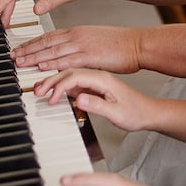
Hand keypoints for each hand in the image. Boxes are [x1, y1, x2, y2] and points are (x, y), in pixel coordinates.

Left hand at [12, 25, 142, 72]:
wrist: (137, 44)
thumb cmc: (120, 45)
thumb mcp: (96, 43)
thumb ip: (81, 48)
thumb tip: (70, 56)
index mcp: (78, 32)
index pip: (49, 36)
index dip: (32, 43)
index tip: (20, 49)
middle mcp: (77, 36)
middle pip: (46, 43)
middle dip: (28, 50)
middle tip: (13, 56)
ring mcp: (82, 45)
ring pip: (53, 51)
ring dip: (34, 57)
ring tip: (19, 62)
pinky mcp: (90, 56)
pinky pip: (67, 60)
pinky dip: (52, 63)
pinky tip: (41, 66)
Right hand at [34, 67, 153, 131]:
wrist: (149, 112)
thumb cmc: (136, 112)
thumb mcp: (118, 113)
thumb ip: (98, 106)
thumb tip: (78, 100)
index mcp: (104, 79)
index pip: (76, 76)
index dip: (61, 86)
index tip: (51, 98)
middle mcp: (98, 76)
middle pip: (69, 72)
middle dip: (50, 80)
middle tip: (36, 90)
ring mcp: (96, 80)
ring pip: (69, 75)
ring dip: (53, 80)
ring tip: (39, 88)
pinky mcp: (94, 86)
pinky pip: (74, 81)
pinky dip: (61, 84)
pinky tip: (53, 89)